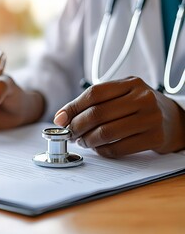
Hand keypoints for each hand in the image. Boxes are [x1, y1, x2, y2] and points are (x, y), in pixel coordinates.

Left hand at [53, 77, 184, 156]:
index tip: (60, 119)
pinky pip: (118, 148)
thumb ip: (94, 102)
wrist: (174, 120)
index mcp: (131, 83)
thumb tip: (61, 118)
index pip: (94, 93)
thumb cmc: (139, 107)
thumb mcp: (121, 95)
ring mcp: (151, 118)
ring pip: (106, 133)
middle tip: (70, 134)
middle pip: (98, 114)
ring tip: (83, 141)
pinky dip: (102, 151)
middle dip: (77, 127)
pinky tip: (98, 148)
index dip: (73, 107)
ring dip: (87, 140)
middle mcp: (143, 98)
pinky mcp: (154, 138)